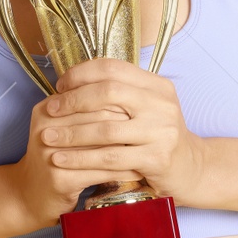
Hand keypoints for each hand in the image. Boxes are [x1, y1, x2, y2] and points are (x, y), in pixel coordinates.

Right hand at [8, 87, 142, 228]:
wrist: (29, 196)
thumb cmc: (57, 158)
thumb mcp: (66, 128)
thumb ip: (88, 109)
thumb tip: (130, 93)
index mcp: (48, 108)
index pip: (93, 96)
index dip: (121, 102)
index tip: (144, 108)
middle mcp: (46, 127)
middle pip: (98, 118)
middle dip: (128, 124)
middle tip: (153, 127)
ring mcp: (50, 152)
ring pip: (102, 144)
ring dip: (130, 148)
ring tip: (150, 147)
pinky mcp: (59, 177)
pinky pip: (100, 170)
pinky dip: (122, 171)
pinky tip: (139, 171)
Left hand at [40, 56, 207, 204]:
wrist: (190, 169)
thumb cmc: (157, 136)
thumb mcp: (146, 107)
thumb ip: (119, 93)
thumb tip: (72, 82)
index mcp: (157, 85)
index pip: (113, 68)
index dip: (82, 74)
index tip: (60, 85)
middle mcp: (162, 103)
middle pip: (108, 92)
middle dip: (73, 101)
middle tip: (50, 109)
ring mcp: (162, 131)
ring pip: (106, 128)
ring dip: (71, 133)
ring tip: (47, 136)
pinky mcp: (157, 158)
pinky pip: (110, 158)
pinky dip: (81, 159)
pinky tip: (61, 160)